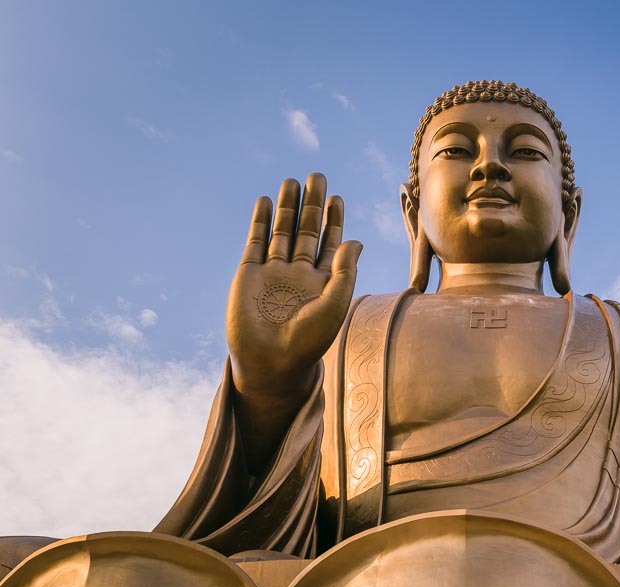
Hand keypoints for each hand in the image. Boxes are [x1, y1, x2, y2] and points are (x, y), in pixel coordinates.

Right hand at [227, 172, 361, 400]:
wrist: (271, 363)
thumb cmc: (308, 341)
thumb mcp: (335, 304)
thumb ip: (345, 271)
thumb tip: (357, 240)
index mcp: (323, 282)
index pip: (331, 244)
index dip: (335, 221)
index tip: (338, 198)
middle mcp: (299, 274)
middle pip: (308, 231)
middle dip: (312, 204)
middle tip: (317, 176)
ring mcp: (273, 273)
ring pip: (282, 232)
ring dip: (287, 207)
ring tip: (292, 181)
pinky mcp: (249, 274)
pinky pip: (256, 242)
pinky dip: (260, 221)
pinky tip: (265, 202)